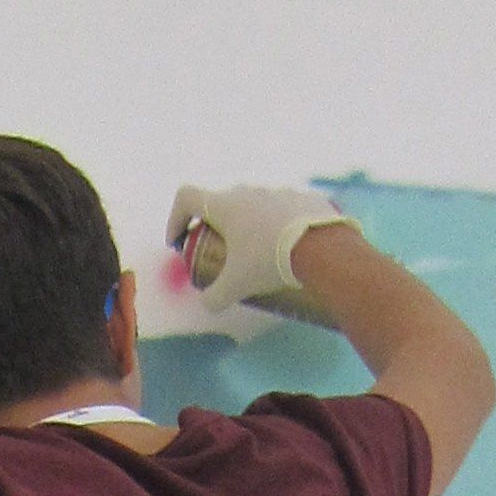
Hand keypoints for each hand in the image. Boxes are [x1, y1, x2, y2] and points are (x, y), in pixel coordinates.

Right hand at [166, 182, 348, 315]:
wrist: (321, 247)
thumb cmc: (267, 261)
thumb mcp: (235, 287)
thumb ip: (214, 298)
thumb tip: (207, 303)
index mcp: (225, 205)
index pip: (186, 198)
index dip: (175, 218)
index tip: (179, 241)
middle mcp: (248, 192)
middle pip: (220, 204)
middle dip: (213, 228)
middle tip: (218, 254)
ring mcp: (277, 192)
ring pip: (252, 206)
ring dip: (246, 227)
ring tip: (256, 255)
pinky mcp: (301, 198)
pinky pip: (280, 211)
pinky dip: (274, 227)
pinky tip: (284, 249)